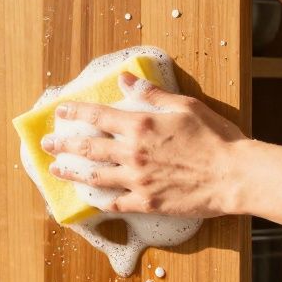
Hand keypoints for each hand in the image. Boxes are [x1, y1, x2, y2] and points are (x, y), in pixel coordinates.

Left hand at [41, 73, 247, 216]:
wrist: (234, 176)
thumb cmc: (215, 137)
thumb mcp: (185, 106)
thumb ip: (152, 94)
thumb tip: (126, 79)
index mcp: (140, 125)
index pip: (98, 117)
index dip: (75, 113)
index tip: (59, 112)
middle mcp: (133, 153)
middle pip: (89, 149)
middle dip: (64, 146)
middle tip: (47, 146)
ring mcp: (138, 181)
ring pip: (96, 176)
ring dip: (73, 172)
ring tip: (57, 170)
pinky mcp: (147, 203)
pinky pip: (117, 202)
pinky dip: (102, 200)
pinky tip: (92, 198)